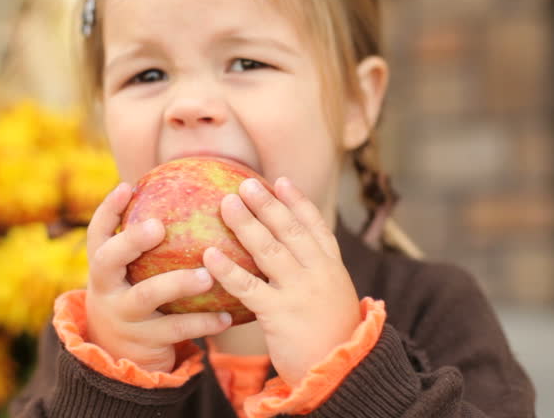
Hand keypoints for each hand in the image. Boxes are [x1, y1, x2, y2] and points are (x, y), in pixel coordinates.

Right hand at [85, 183, 232, 372]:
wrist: (119, 356)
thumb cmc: (135, 295)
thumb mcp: (130, 272)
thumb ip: (146, 244)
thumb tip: (187, 194)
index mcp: (103, 267)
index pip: (98, 232)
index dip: (108, 209)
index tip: (127, 187)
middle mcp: (106, 289)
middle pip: (108, 259)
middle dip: (131, 240)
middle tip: (158, 226)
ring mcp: (123, 316)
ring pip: (146, 296)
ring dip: (177, 283)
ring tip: (207, 275)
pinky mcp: (144, 341)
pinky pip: (176, 330)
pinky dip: (203, 322)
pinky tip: (227, 316)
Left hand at [202, 177, 360, 386]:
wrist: (345, 372)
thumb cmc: (331, 337)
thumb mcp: (333, 297)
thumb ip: (316, 274)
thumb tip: (289, 255)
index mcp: (332, 267)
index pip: (315, 226)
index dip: (297, 201)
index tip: (281, 181)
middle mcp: (318, 272)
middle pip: (289, 229)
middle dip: (267, 204)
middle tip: (245, 183)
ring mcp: (300, 290)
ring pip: (269, 249)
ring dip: (246, 223)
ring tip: (227, 203)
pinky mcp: (280, 313)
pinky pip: (248, 286)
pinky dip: (228, 269)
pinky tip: (209, 255)